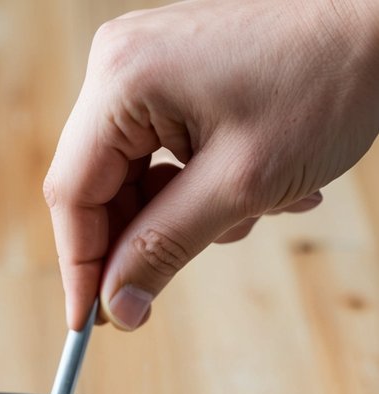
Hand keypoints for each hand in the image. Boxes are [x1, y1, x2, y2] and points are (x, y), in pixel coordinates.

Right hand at [44, 0, 378, 329]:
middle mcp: (120, 66)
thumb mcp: (239, 186)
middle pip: (100, 188)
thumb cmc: (325, 80)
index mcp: (121, 81)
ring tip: (254, 211)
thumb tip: (117, 307)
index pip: (73, 194)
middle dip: (145, 239)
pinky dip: (202, 187)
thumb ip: (164, 250)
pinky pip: (163, 153)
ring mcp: (146, 67)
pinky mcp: (173, 75)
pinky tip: (258, 192)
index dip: (80, 267)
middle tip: (171, 285)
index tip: (90, 322)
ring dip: (185, 216)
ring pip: (136, 178)